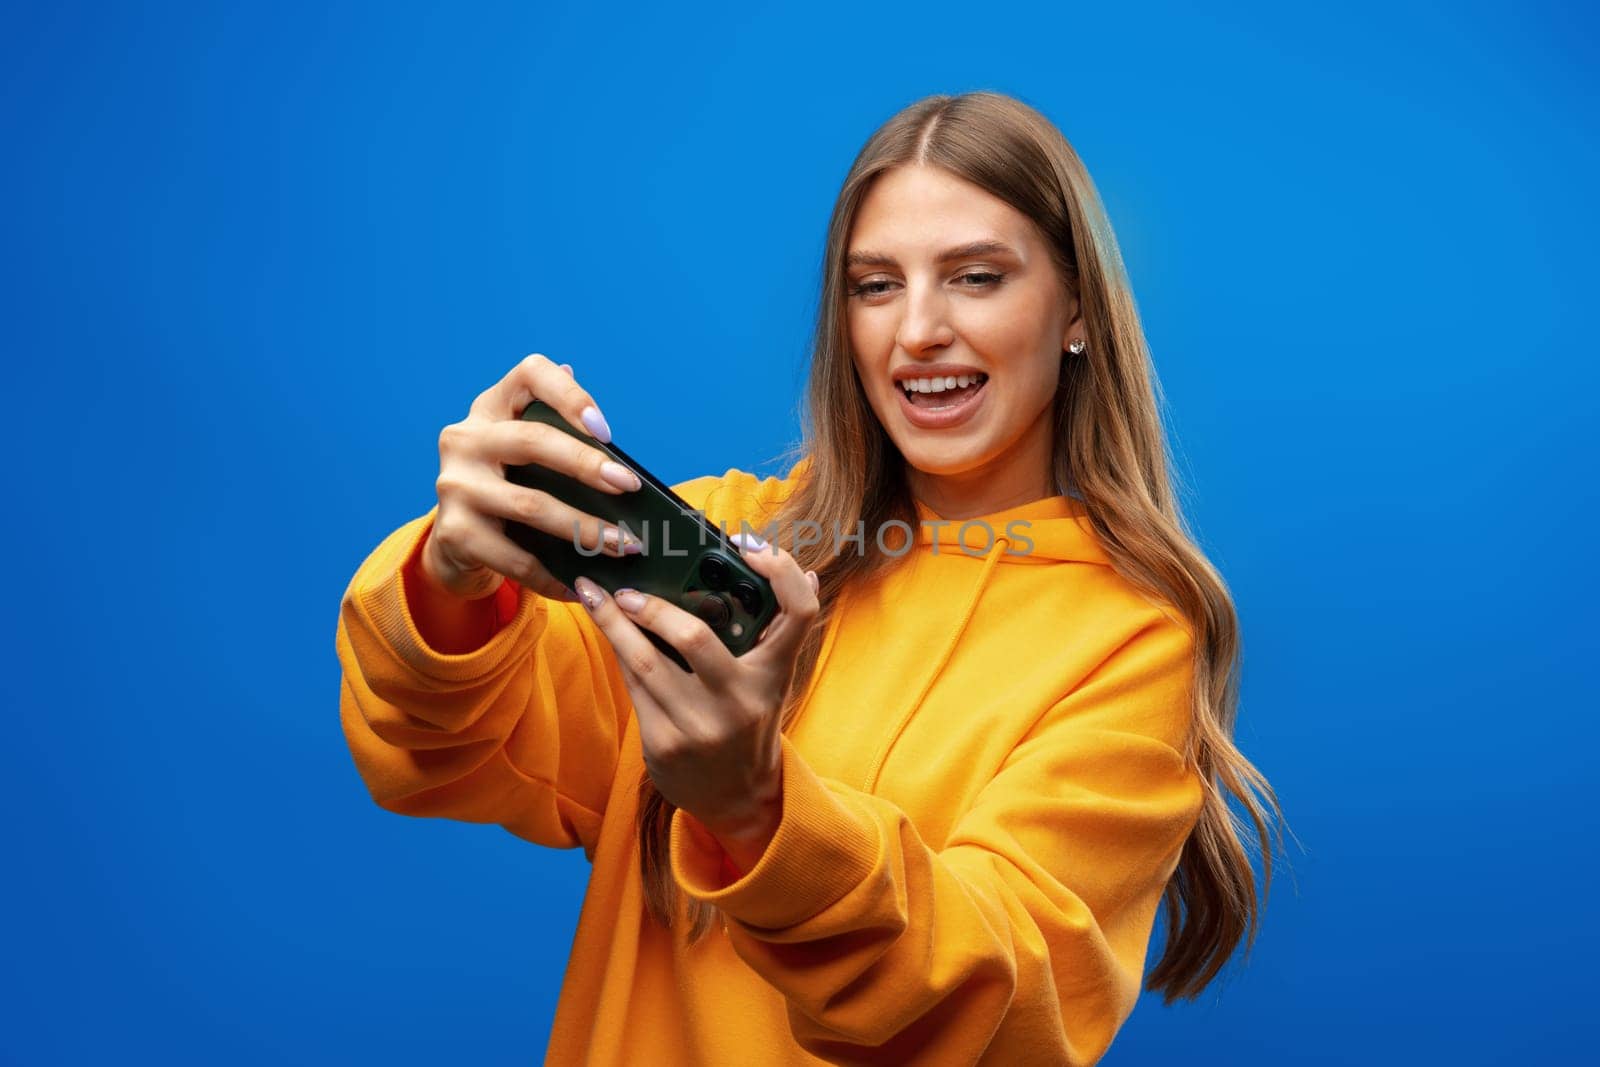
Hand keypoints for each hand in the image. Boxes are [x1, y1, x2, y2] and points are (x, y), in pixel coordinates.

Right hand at [423, 353, 644, 601]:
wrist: (456, 542)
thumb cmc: (508, 486)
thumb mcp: (525, 452)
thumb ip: (556, 429)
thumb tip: (590, 406)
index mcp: (491, 407)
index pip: (530, 373)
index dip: (571, 396)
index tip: (606, 430)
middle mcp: (465, 438)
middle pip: (533, 440)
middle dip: (588, 465)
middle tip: (629, 487)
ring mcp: (455, 484)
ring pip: (529, 505)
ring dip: (584, 529)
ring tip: (623, 545)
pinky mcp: (454, 531)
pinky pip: (516, 558)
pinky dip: (556, 576)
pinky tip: (585, 585)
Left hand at [572, 535, 820, 863]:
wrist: (736, 797)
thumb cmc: (750, 722)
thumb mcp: (771, 680)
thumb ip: (778, 630)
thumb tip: (805, 575)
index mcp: (774, 675)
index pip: (799, 614)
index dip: (782, 572)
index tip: (748, 544)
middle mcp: (741, 701)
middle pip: (694, 638)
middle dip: (653, 607)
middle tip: (627, 589)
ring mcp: (700, 726)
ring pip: (645, 661)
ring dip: (613, 623)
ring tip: (594, 597)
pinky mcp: (665, 744)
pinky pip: (633, 686)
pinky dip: (617, 652)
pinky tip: (605, 631)